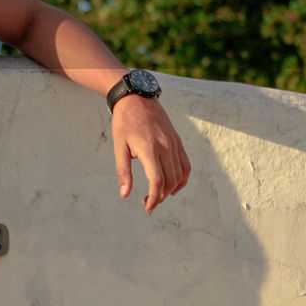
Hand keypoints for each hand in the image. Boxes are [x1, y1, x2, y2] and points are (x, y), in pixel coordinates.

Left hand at [111, 95, 190, 212]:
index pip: (157, 181)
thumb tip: (125, 194)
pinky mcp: (178, 141)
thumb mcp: (119, 147)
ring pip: (180, 175)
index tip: (148, 208)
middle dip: (160, 197)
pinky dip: (182, 179)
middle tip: (148, 204)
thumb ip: (123, 171)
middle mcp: (165, 146)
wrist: (137, 98)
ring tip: (157, 196)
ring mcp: (174, 143)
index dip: (154, 198)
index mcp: (149, 148)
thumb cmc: (124, 123)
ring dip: (171, 190)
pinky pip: (185, 165)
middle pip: (170, 181)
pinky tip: (172, 187)